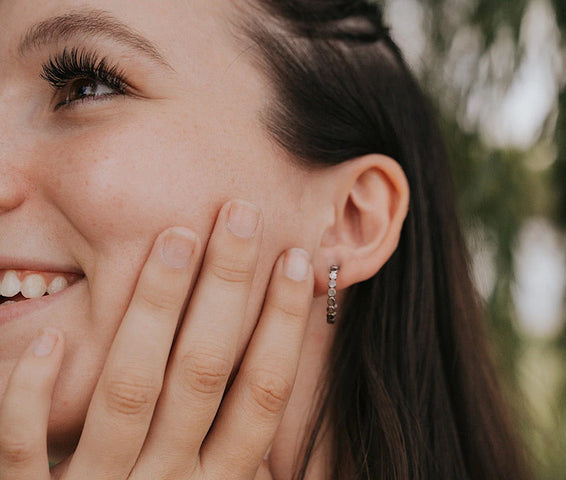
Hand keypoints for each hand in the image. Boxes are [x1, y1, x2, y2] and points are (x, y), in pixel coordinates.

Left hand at [0, 200, 313, 479]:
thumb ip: (238, 459)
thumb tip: (282, 389)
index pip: (262, 392)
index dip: (283, 324)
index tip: (296, 259)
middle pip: (204, 372)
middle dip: (227, 289)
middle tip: (240, 215)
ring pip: (130, 389)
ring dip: (153, 308)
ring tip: (175, 238)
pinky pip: (27, 446)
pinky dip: (36, 392)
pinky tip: (55, 334)